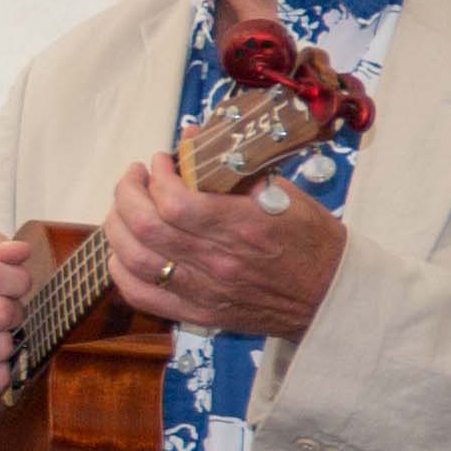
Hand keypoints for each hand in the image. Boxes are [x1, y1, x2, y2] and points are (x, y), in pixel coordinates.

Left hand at [105, 154, 342, 338]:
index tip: (159, 162)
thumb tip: (192, 137)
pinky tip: (123, 249)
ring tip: (124, 207)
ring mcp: (205, 291)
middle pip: (146, 228)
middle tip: (135, 177)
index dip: (156, 177)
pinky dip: (120, 269)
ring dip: (117, 227)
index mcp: (242, 228)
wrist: (332, 297)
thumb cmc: (312, 241)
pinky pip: (141, 295)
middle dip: (127, 194)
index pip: (175, 203)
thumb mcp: (286, 193)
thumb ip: (235, 167)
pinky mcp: (199, 313)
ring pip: (135, 260)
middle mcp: (218, 262)